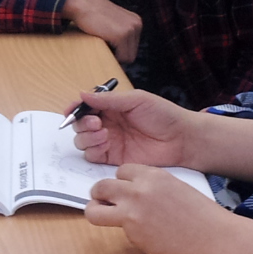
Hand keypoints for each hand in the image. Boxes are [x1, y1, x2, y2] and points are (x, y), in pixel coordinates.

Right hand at [62, 0, 142, 63]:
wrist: (81, 4)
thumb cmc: (92, 12)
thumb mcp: (113, 20)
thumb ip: (121, 30)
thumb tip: (121, 49)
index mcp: (136, 21)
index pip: (134, 47)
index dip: (120, 50)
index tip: (110, 45)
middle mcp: (136, 24)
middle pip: (132, 53)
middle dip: (118, 53)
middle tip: (105, 44)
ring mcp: (130, 30)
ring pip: (128, 57)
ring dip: (115, 55)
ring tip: (103, 42)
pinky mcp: (122, 35)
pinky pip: (121, 57)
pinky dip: (111, 55)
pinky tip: (103, 43)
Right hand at [69, 89, 193, 166]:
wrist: (181, 139)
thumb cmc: (163, 115)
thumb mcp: (136, 100)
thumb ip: (108, 100)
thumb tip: (82, 94)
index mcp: (111, 107)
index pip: (86, 107)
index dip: (75, 109)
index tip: (71, 111)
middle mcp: (107, 124)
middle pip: (80, 125)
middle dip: (82, 123)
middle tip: (96, 122)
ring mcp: (109, 142)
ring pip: (82, 141)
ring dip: (87, 137)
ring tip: (104, 133)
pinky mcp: (113, 158)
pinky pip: (92, 156)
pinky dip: (93, 150)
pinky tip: (106, 143)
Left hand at [86, 165, 252, 253]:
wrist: (216, 238)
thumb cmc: (202, 216)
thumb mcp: (176, 187)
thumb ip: (151, 187)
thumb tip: (131, 192)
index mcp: (152, 175)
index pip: (120, 171)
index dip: (120, 181)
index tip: (122, 189)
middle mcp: (139, 190)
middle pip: (101, 186)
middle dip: (99, 194)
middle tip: (103, 201)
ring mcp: (133, 213)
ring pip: (94, 209)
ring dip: (95, 211)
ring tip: (101, 215)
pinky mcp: (133, 234)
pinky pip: (115, 230)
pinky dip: (123, 232)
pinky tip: (142, 235)